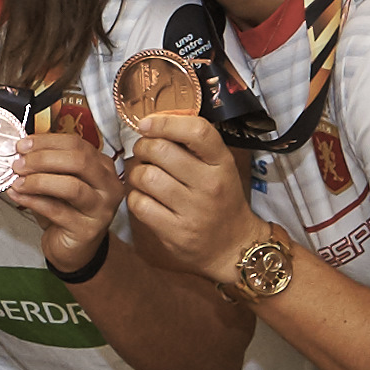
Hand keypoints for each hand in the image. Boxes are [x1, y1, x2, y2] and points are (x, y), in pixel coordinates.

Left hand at [2, 125, 125, 278]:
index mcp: (102, 166)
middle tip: (19, 163)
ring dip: (38, 181)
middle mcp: (108, 186)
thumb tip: (22, 150)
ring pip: (71, 186)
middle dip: (43, 159)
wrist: (74, 248)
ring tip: (17, 181)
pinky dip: (33, 200)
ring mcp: (101, 209)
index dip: (47, 142)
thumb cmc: (67, 210)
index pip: (77, 144)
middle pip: (78, 161)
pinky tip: (17, 195)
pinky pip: (57, 211)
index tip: (22, 144)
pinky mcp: (87, 230)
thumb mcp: (60, 181)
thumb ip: (49, 164)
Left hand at [117, 111, 257, 284]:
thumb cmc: (221, 199)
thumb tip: (154, 121)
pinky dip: (135, 197)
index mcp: (222, 164)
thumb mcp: (220, 168)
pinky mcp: (176, 233)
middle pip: (161, 150)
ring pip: (145, 176)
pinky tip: (145, 197)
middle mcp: (210, 185)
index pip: (197, 131)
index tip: (146, 123)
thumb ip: (194, 145)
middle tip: (144, 152)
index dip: (166, 122)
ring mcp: (193, 211)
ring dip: (137, 173)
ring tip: (144, 176)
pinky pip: (139, 203)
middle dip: (143, 147)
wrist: (234, 247)